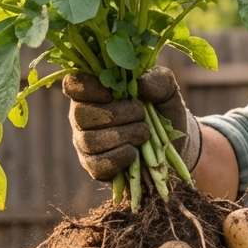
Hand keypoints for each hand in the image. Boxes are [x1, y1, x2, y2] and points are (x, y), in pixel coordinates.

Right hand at [63, 68, 200, 181]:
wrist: (174, 150)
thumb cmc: (164, 115)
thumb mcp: (167, 92)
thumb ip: (159, 80)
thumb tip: (141, 83)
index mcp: (94, 92)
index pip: (73, 85)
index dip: (88, 88)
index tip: (112, 93)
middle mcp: (83, 116)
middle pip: (80, 114)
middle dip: (116, 113)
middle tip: (141, 114)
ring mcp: (86, 143)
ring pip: (89, 139)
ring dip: (122, 135)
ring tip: (144, 134)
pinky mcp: (94, 166)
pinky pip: (97, 163)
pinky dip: (120, 156)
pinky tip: (135, 152)